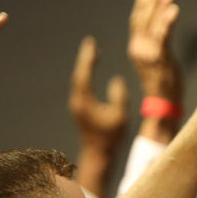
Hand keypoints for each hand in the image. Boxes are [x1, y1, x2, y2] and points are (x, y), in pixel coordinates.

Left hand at [70, 36, 128, 150]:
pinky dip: (85, 76)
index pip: (84, 74)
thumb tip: (116, 80)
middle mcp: (77, 101)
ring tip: (93, 54)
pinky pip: (81, 87)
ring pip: (78, 81)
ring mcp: (77, 106)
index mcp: (85, 101)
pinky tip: (90, 73)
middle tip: (90, 44)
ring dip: (85, 67)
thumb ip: (119, 96)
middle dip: (85, 59)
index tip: (91, 43)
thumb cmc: (110, 137)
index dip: (87, 57)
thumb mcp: (120, 116)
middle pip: (79, 75)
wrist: (97, 154)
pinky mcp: (79, 109)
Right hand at [128, 0, 181, 98]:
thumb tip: (161, 26)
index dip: (142, 3)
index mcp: (136, 48)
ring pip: (154, 23)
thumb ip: (155, 43)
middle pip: (145, 18)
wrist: (162, 104)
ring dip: (162, 5)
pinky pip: (164, 36)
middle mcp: (139, 48)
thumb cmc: (162, 82)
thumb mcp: (156, 59)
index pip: (137, 20)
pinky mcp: (160, 58)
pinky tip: (174, 9)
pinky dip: (168, 21)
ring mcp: (148, 53)